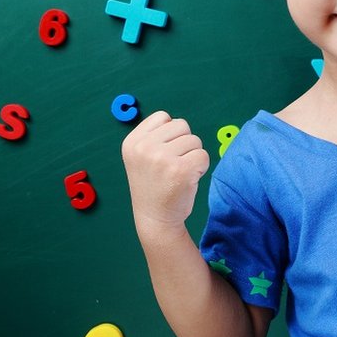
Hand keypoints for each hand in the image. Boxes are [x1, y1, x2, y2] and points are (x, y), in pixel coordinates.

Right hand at [121, 110, 210, 230]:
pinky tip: (187, 180)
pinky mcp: (181, 170)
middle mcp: (144, 147)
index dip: (170, 134)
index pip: (163, 116)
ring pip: (195, 140)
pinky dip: (201, 167)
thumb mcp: (141, 156)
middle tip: (173, 165)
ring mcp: (162, 158)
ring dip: (192, 156)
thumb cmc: (154, 184)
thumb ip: (155, 136)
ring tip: (178, 173)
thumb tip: (178, 122)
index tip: (162, 154)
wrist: (155, 219)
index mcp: (132, 141)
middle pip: (182, 125)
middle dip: (184, 143)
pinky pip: (204, 155)